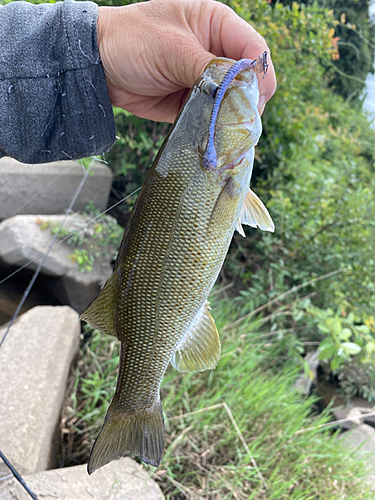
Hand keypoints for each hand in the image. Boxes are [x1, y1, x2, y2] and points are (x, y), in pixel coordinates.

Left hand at [97, 0, 275, 122]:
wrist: (100, 68)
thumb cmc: (132, 41)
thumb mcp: (173, 48)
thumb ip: (210, 67)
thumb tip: (241, 91)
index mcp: (217, 24)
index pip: (254, 49)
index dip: (258, 75)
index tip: (253, 100)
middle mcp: (216, 50)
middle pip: (249, 79)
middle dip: (247, 101)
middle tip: (239, 123)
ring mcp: (206, 79)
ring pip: (234, 101)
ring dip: (232, 118)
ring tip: (227, 133)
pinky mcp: (195, 102)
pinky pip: (214, 116)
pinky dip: (216, 127)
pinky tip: (214, 136)